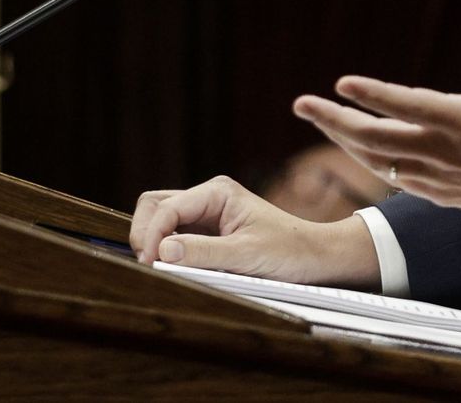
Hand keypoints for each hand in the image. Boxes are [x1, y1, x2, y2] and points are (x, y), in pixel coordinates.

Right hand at [130, 176, 379, 286]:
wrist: (314, 256)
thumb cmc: (288, 251)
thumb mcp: (246, 255)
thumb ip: (203, 252)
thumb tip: (162, 251)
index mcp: (217, 192)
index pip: (166, 207)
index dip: (153, 235)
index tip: (152, 264)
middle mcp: (207, 197)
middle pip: (154, 205)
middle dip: (146, 232)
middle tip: (150, 265)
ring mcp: (205, 213)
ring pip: (160, 218)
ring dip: (154, 241)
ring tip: (160, 268)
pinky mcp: (206, 231)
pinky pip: (174, 235)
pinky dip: (166, 249)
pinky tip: (173, 267)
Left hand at [292, 0, 460, 231]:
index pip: (410, 106)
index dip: (374, 95)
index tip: (341, 82)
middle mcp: (447, 152)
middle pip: (376, 140)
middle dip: (334, 120)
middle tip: (301, 103)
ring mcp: (441, 178)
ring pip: (378, 162)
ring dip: (344, 140)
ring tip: (318, 118)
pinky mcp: (443, 194)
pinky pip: (395, 179)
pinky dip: (370, 161)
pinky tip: (354, 147)